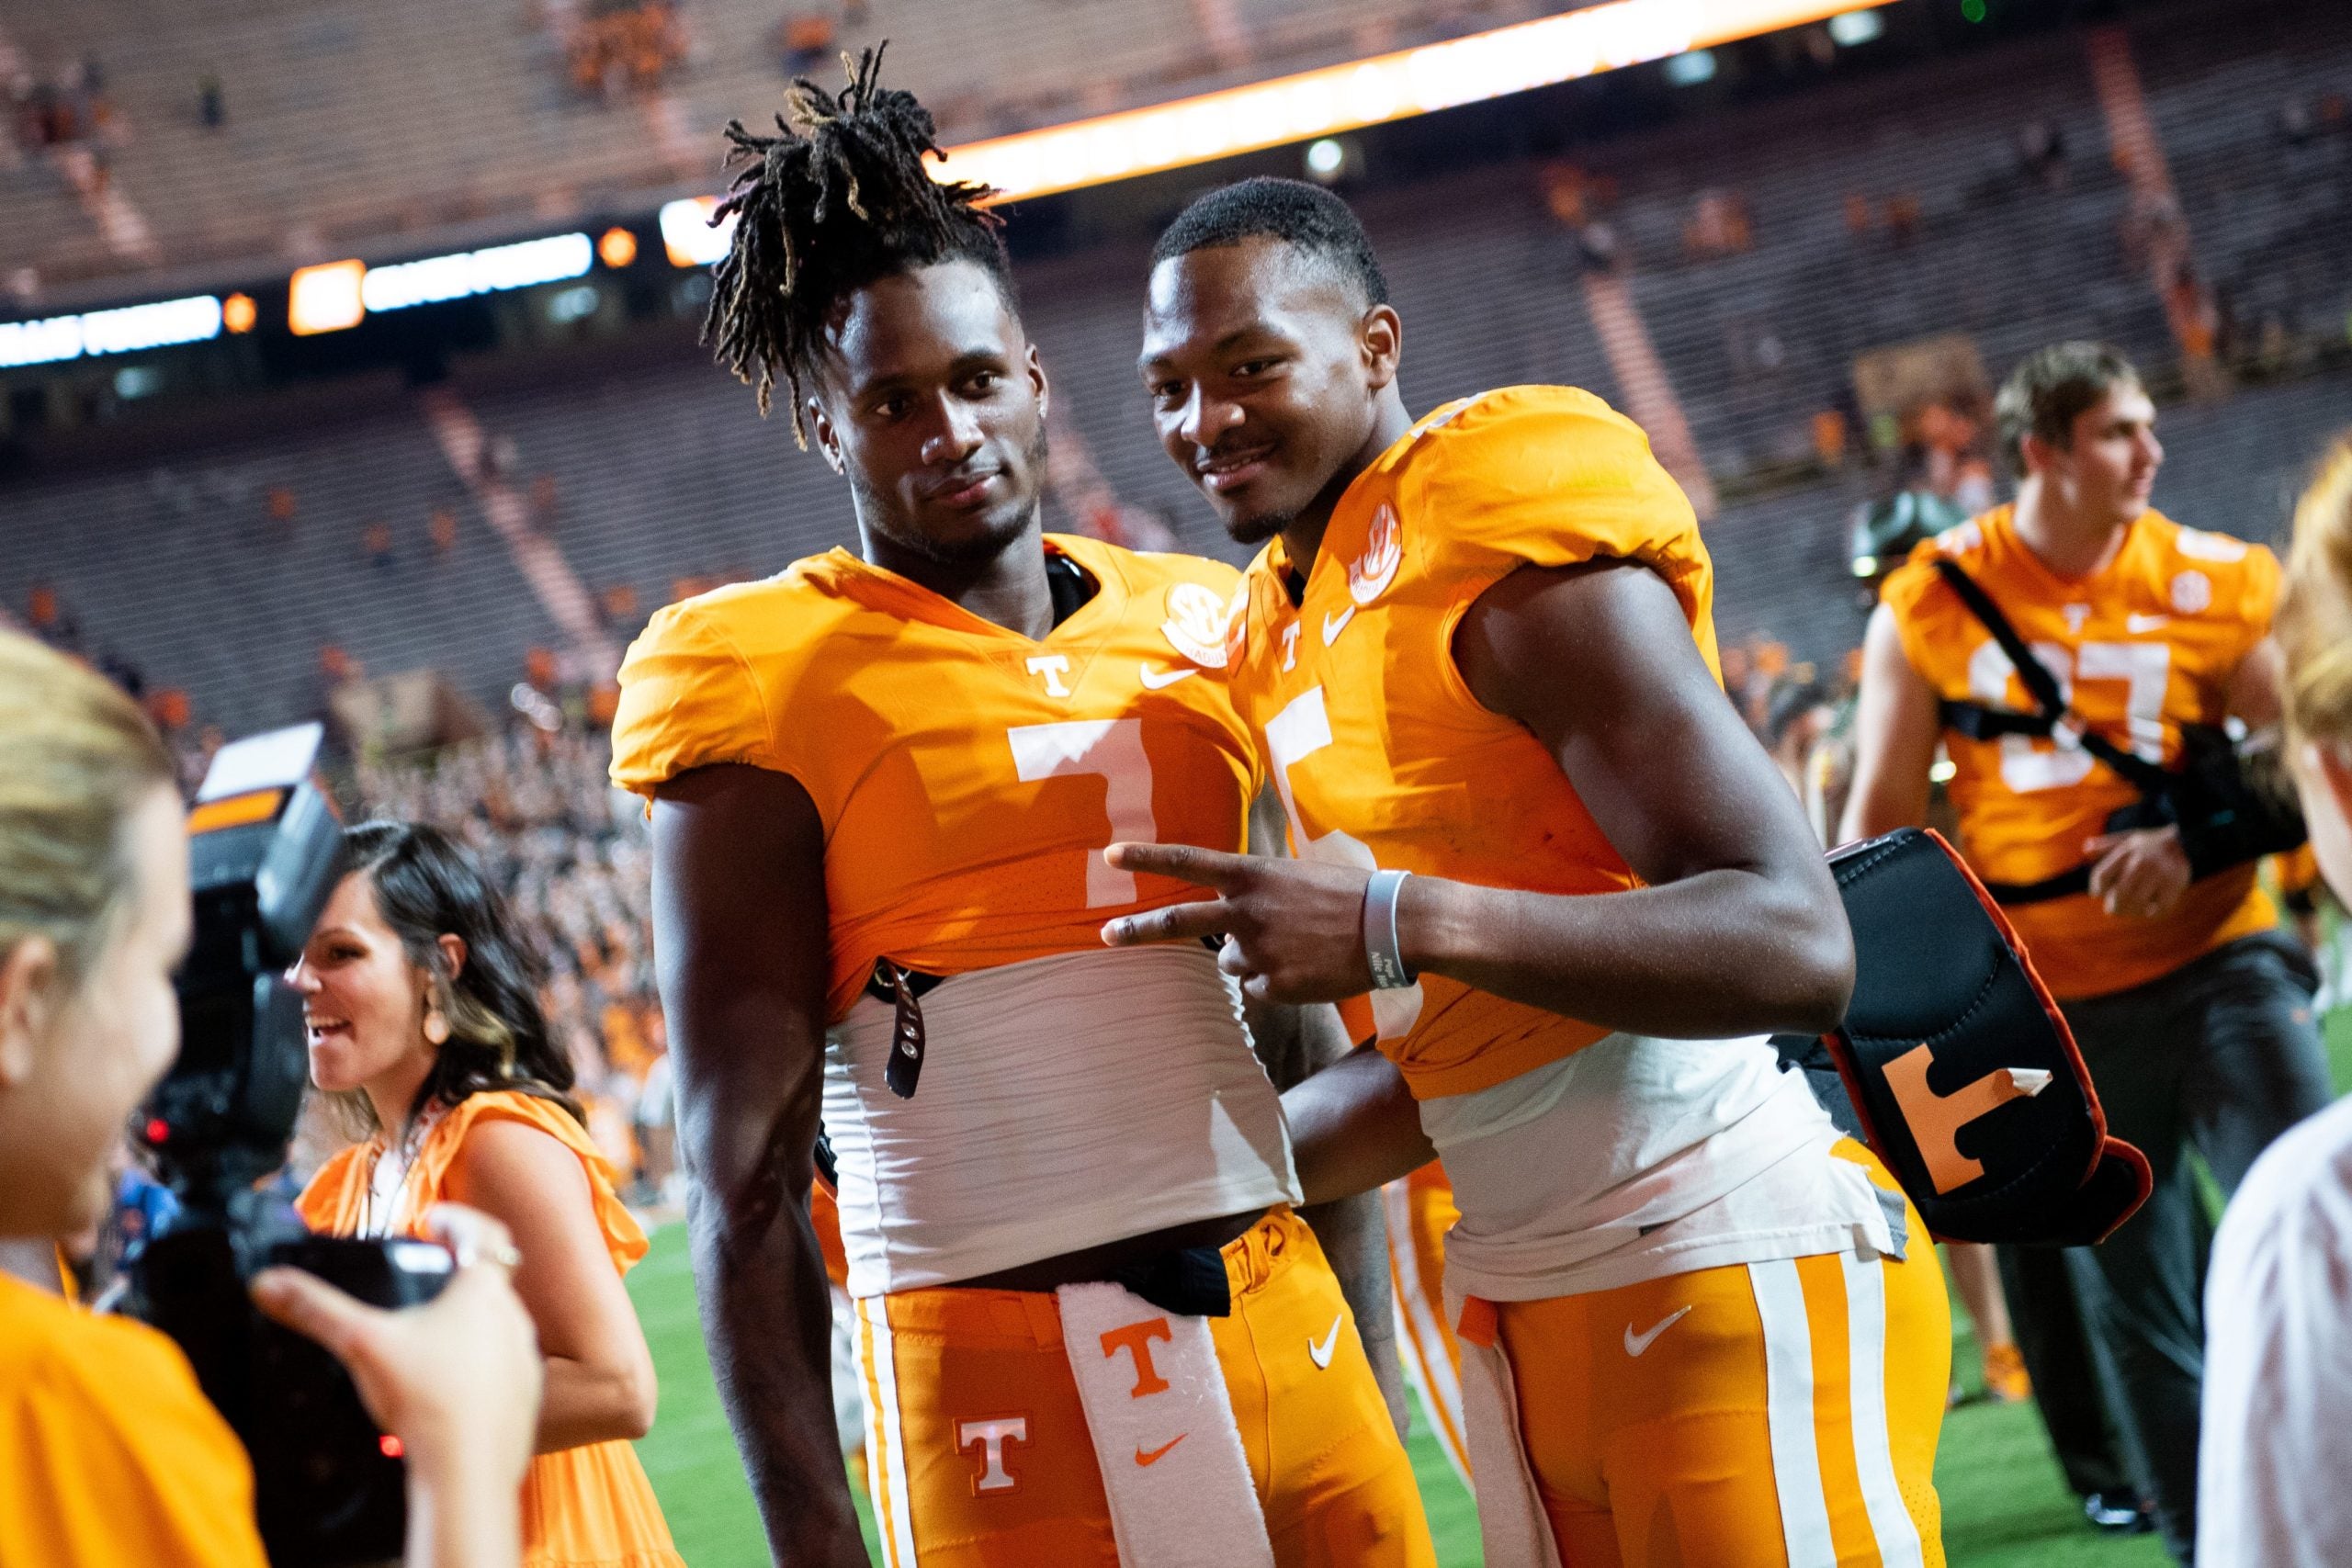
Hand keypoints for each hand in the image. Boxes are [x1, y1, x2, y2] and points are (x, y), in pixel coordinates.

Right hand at [252, 1204, 542, 1491]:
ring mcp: (524, 1360)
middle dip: (458, 1276)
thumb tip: (268, 1283)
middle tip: (427, 1277)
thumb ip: (316, 1310)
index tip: (436, 1219)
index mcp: (483, 1292)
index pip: (485, 1234)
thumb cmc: (426, 1401)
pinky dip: (477, 1366)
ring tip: (430, 1334)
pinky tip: (446, 1385)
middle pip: (490, 1281)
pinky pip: (502, 1369)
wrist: (468, 1473)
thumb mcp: (361, 1344)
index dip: (461, 1220)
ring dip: (469, 1323)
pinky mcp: (525, 1399)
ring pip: (497, 1327)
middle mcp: (514, 1319)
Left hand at [1099, 842, 1373, 1004]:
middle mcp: (1247, 911)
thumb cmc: (1345, 895)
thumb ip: (1254, 898)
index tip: (1109, 856)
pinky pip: (1260, 987)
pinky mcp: (1276, 984)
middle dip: (1138, 930)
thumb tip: (1228, 939)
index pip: (1189, 861)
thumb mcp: (1293, 879)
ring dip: (1253, 958)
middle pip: (1180, 921)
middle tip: (1104, 936)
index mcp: (1253, 875)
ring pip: (1233, 962)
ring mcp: (1259, 950)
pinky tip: (1308, 968)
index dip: (1147, 858)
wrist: (1390, 926)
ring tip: (1297, 947)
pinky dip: (1278, 982)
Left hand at [2083, 824, 2190, 919]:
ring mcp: (2159, 874)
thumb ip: (2107, 845)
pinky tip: (2150, 912)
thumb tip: (2085, 849)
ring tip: (2130, 912)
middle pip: (2120, 893)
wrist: (2188, 839)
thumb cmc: (2153, 842)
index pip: (2102, 874)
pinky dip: (2154, 914)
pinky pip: (2161, 908)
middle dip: (2114, 906)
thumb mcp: (2130, 838)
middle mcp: (2142, 862)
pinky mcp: (2176, 884)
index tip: (2097, 894)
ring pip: (2138, 903)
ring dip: (2131, 912)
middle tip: (2113, 910)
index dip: (2097, 888)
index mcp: (2127, 851)